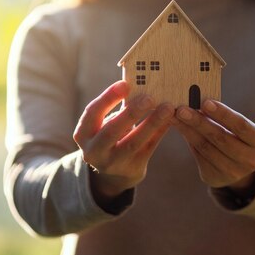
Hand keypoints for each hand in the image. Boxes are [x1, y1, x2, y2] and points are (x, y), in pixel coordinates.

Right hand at [73, 81, 173, 204]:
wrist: (115, 171)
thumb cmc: (110, 135)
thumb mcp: (104, 124)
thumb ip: (114, 107)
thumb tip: (139, 84)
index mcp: (83, 134)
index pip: (92, 113)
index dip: (108, 98)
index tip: (125, 83)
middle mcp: (94, 151)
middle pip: (111, 132)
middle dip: (130, 113)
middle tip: (149, 98)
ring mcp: (113, 163)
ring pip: (134, 142)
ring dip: (152, 123)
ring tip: (167, 108)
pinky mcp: (133, 168)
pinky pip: (149, 148)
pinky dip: (160, 132)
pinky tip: (171, 119)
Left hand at [174, 99, 254, 193]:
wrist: (238, 164)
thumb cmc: (236, 135)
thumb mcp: (237, 126)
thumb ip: (222, 116)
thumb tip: (196, 98)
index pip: (241, 125)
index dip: (223, 114)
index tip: (205, 102)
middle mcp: (250, 161)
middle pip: (221, 137)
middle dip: (199, 122)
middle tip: (182, 109)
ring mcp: (233, 173)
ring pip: (206, 148)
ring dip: (188, 130)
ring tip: (175, 116)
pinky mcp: (215, 178)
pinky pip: (199, 156)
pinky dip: (188, 140)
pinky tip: (179, 128)